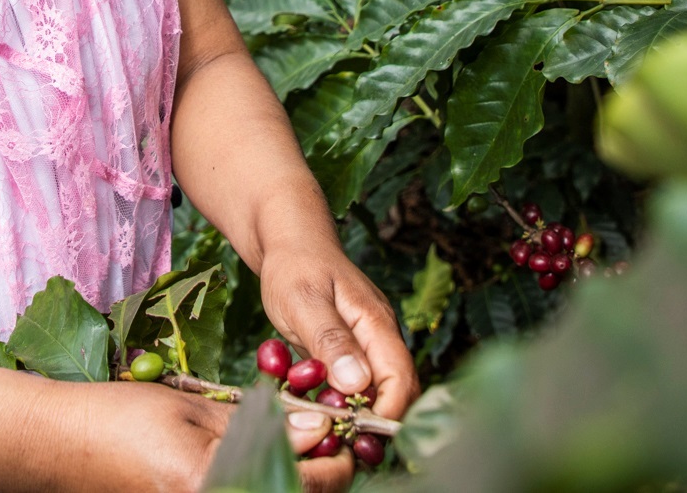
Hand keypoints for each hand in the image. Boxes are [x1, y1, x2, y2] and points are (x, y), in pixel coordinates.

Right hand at [54, 377, 355, 492]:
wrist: (57, 445)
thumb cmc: (118, 419)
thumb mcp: (192, 412)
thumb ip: (257, 424)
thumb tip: (317, 428)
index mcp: (217, 487)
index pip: (308, 485)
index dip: (337, 458)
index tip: (343, 430)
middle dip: (321, 473)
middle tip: (325, 437)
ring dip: (293, 479)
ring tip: (295, 443)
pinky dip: (262, 480)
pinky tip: (261, 458)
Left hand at [258, 237, 420, 420]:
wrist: (287, 241)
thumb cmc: (293, 265)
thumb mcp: (304, 300)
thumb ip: (330, 339)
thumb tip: (357, 383)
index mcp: (376, 324)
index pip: (400, 379)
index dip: (385, 412)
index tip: (356, 436)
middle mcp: (379, 337)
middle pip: (394, 391)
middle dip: (373, 422)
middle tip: (340, 445)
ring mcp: (365, 344)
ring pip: (374, 392)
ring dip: (356, 417)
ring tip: (328, 436)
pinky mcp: (348, 351)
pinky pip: (354, 385)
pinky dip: (340, 403)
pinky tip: (317, 413)